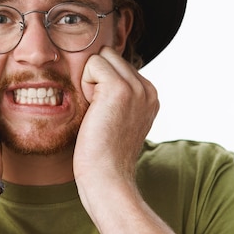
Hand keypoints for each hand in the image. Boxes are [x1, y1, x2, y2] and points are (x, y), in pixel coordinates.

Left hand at [73, 47, 158, 186]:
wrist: (107, 178)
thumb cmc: (103, 155)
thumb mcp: (116, 120)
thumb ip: (115, 96)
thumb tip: (97, 74)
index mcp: (149, 96)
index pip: (118, 64)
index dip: (100, 83)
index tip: (103, 114)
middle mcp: (148, 89)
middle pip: (110, 56)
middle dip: (95, 77)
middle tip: (96, 111)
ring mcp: (136, 88)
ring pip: (102, 56)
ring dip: (89, 80)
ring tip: (96, 111)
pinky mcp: (120, 88)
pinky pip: (93, 63)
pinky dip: (84, 83)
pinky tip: (92, 109)